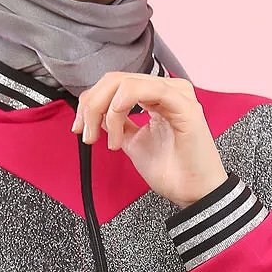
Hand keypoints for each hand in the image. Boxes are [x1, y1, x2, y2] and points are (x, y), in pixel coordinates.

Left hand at [70, 72, 228, 208]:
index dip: (90, 102)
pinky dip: (123, 105)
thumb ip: (116, 124)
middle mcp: (167, 90)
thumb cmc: (171, 170)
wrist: (192, 192)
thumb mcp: (132, 142)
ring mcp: (176, 95)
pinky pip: (147, 90)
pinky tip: (117, 127)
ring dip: (105, 110)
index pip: (115, 83)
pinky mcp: (184, 106)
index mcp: (156, 95)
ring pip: (125, 82)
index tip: (78, 127)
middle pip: (115, 79)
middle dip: (92, 106)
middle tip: (86, 133)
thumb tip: (95, 114)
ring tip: (109, 140)